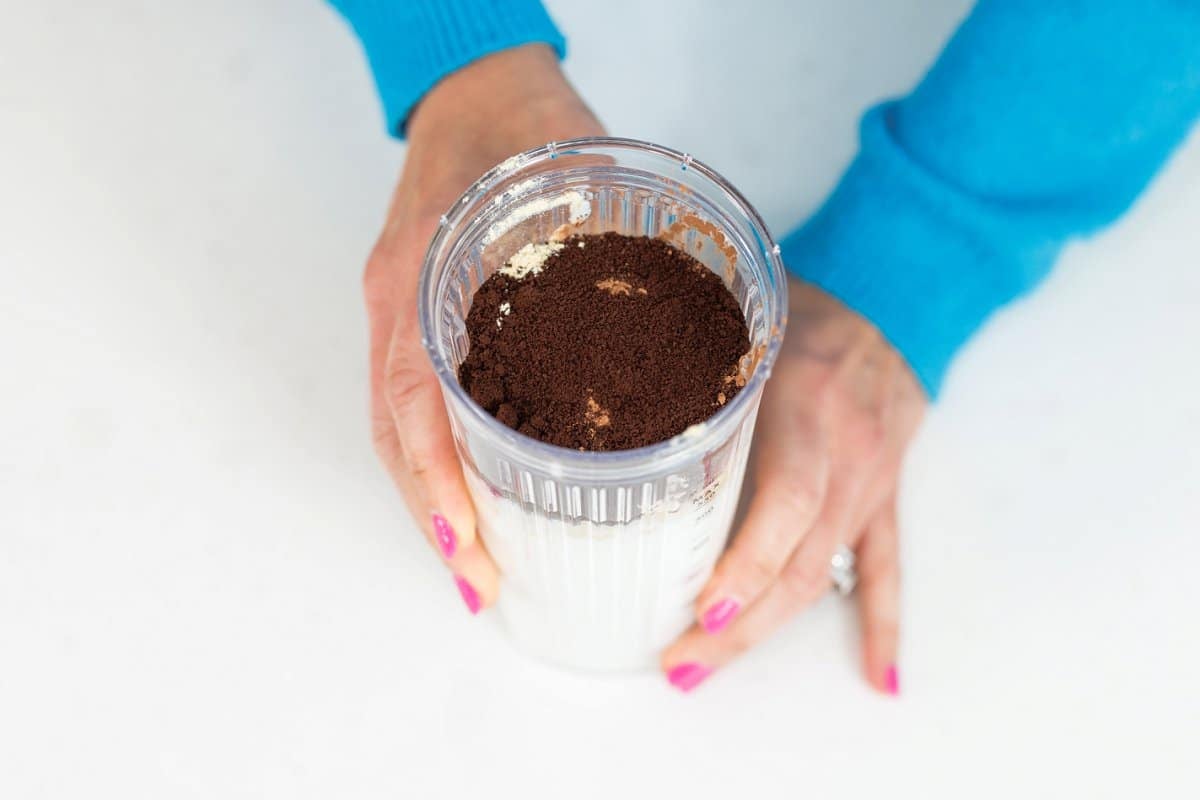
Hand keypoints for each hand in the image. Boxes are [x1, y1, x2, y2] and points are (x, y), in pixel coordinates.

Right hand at [363, 45, 603, 612]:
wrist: (477, 90)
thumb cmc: (527, 123)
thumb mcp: (574, 177)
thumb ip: (613, 249)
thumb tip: (691, 329)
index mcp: (426, 271)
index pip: (411, 394)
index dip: (434, 480)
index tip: (466, 548)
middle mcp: (403, 302)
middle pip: (397, 432)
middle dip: (435, 517)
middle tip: (480, 584)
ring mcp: (403, 312)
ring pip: (402, 428)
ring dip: (435, 502)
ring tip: (480, 565)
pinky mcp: (424, 320)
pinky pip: (420, 402)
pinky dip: (442, 460)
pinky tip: (480, 498)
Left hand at [662, 279, 926, 692]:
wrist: (892, 300)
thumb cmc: (803, 309)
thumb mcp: (743, 324)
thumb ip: (688, 361)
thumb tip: (595, 390)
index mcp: (807, 406)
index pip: (787, 502)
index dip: (748, 564)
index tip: (700, 610)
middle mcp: (845, 453)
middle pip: (799, 561)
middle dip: (739, 622)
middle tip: (679, 661)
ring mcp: (869, 483)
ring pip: (825, 574)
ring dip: (768, 630)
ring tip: (707, 668)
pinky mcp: (883, 497)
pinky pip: (885, 568)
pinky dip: (881, 624)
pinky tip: (878, 677)